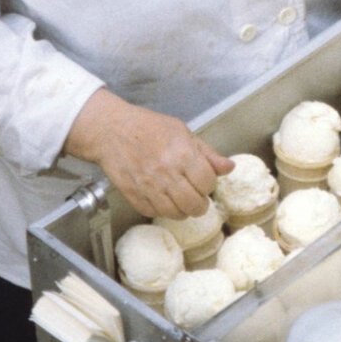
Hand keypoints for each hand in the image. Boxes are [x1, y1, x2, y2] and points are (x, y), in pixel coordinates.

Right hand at [64, 87, 233, 218]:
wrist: (111, 130)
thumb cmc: (149, 127)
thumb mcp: (184, 132)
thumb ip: (208, 153)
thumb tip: (229, 167)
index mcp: (183, 154)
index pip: (208, 183)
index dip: (210, 185)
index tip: (205, 181)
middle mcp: (167, 173)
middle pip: (194, 204)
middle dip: (200, 204)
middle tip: (198, 199)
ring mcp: (148, 186)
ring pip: (175, 213)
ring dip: (183, 211)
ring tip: (183, 202)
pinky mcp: (132, 194)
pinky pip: (153, 213)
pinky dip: (162, 211)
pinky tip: (164, 200)